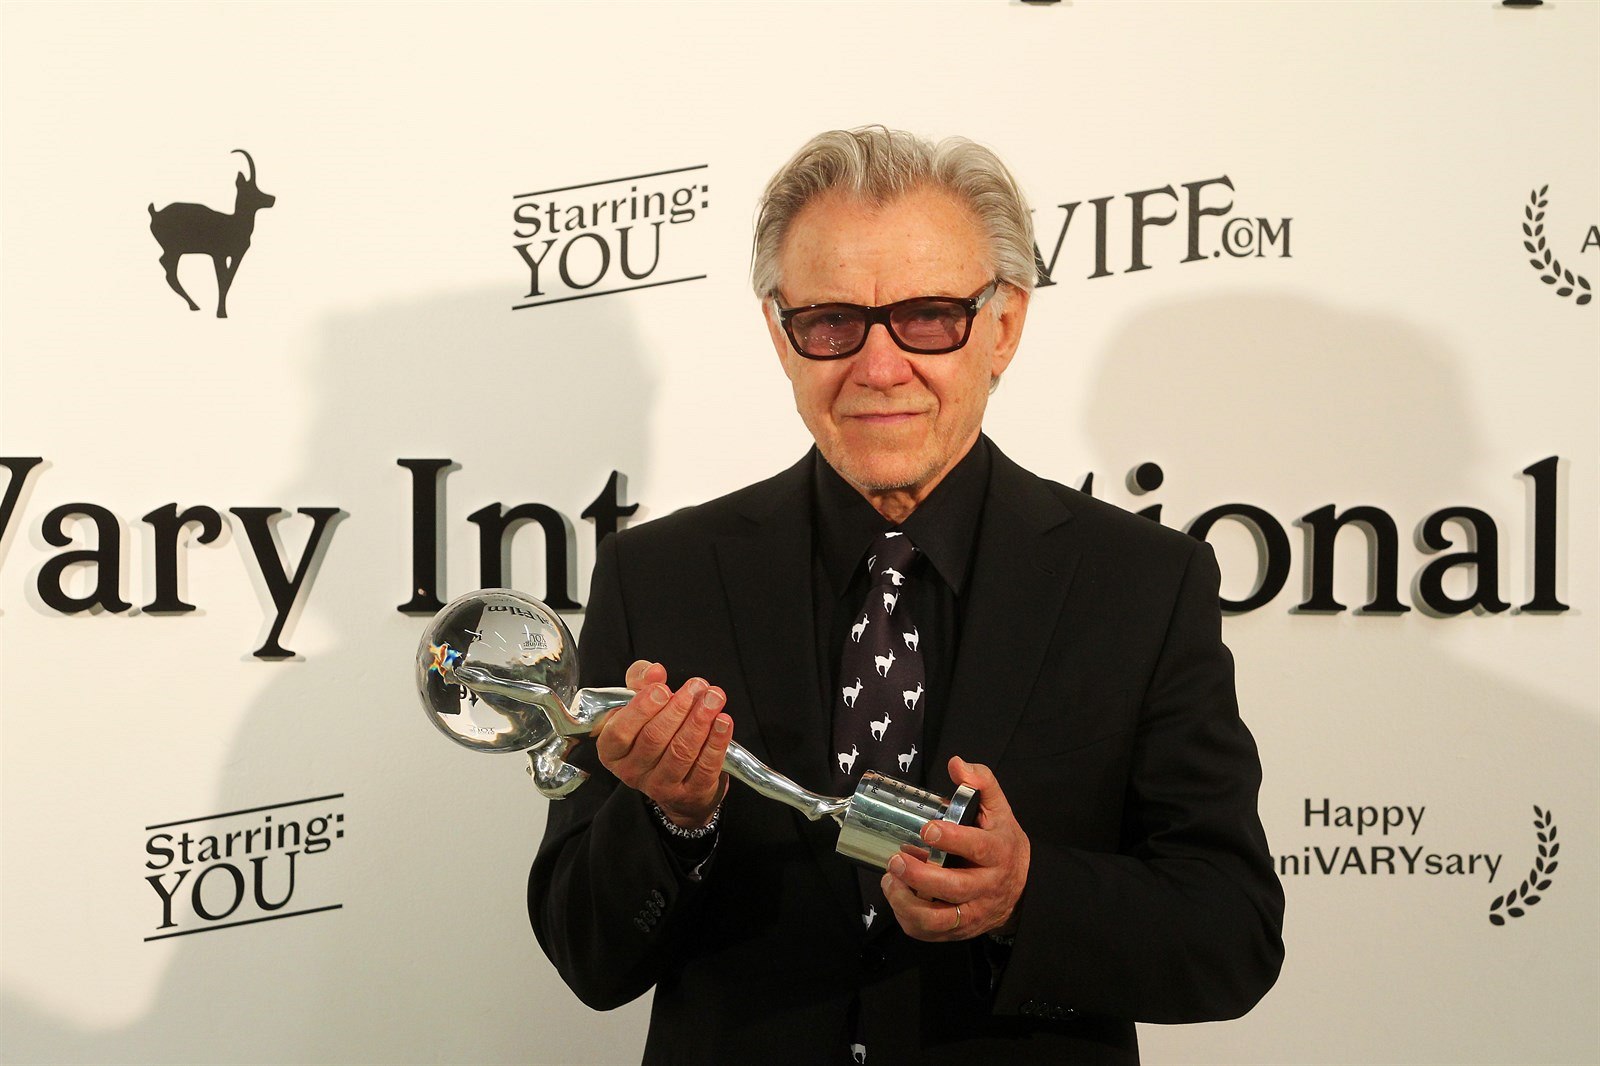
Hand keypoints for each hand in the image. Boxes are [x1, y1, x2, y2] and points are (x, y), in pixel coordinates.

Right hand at [592, 660, 732, 828]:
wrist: (680, 776)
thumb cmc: (655, 731)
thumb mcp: (642, 702)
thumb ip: (641, 681)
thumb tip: (654, 671)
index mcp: (612, 751)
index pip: (619, 731)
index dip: (641, 709)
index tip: (662, 688)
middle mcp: (631, 772)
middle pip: (654, 739)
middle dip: (679, 708)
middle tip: (697, 686)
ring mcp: (660, 787)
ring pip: (681, 752)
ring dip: (700, 721)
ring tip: (714, 698)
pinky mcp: (689, 794)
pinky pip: (705, 766)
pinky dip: (716, 742)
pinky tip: (723, 721)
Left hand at [880, 756, 1029, 941]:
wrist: (1024, 889)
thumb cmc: (1003, 845)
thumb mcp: (1000, 810)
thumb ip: (982, 782)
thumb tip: (956, 764)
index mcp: (997, 853)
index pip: (977, 848)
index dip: (952, 839)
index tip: (927, 829)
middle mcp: (987, 886)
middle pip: (954, 888)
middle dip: (920, 875)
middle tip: (897, 859)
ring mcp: (974, 912)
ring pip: (939, 919)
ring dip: (908, 903)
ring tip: (890, 881)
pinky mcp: (961, 929)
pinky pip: (931, 932)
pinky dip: (908, 919)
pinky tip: (897, 898)